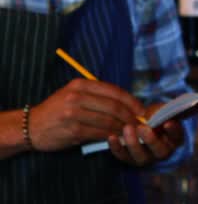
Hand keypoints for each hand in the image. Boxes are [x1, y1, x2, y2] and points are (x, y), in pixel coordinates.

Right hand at [28, 79, 145, 150]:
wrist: (31, 126)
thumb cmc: (57, 110)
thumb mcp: (74, 94)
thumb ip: (97, 96)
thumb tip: (128, 104)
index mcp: (81, 84)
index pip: (114, 91)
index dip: (132, 101)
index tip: (142, 110)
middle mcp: (77, 96)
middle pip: (114, 106)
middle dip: (131, 116)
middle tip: (140, 124)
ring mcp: (74, 113)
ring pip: (109, 121)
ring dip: (123, 128)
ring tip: (131, 132)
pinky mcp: (73, 130)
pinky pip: (100, 133)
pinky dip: (112, 136)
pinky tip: (117, 138)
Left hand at [108, 103, 184, 165]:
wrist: (140, 122)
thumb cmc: (153, 115)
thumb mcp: (159, 110)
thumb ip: (160, 111)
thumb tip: (157, 113)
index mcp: (174, 138)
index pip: (177, 136)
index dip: (173, 130)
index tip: (166, 123)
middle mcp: (162, 152)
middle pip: (159, 151)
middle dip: (150, 140)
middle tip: (142, 127)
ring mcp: (146, 158)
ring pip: (141, 157)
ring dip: (133, 143)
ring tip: (127, 128)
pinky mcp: (129, 159)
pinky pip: (123, 156)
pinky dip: (117, 147)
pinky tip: (112, 137)